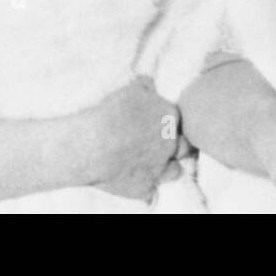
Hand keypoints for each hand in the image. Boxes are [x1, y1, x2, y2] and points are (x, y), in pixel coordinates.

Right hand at [78, 78, 179, 199]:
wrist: (92, 145)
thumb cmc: (109, 112)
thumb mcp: (131, 88)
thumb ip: (147, 87)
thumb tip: (150, 85)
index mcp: (170, 116)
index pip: (177, 118)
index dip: (166, 120)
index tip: (155, 121)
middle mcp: (170, 143)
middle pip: (183, 144)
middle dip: (173, 143)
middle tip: (157, 140)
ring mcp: (160, 167)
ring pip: (175, 170)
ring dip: (167, 166)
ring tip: (150, 160)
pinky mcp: (144, 186)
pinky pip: (152, 190)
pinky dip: (145, 184)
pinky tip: (132, 176)